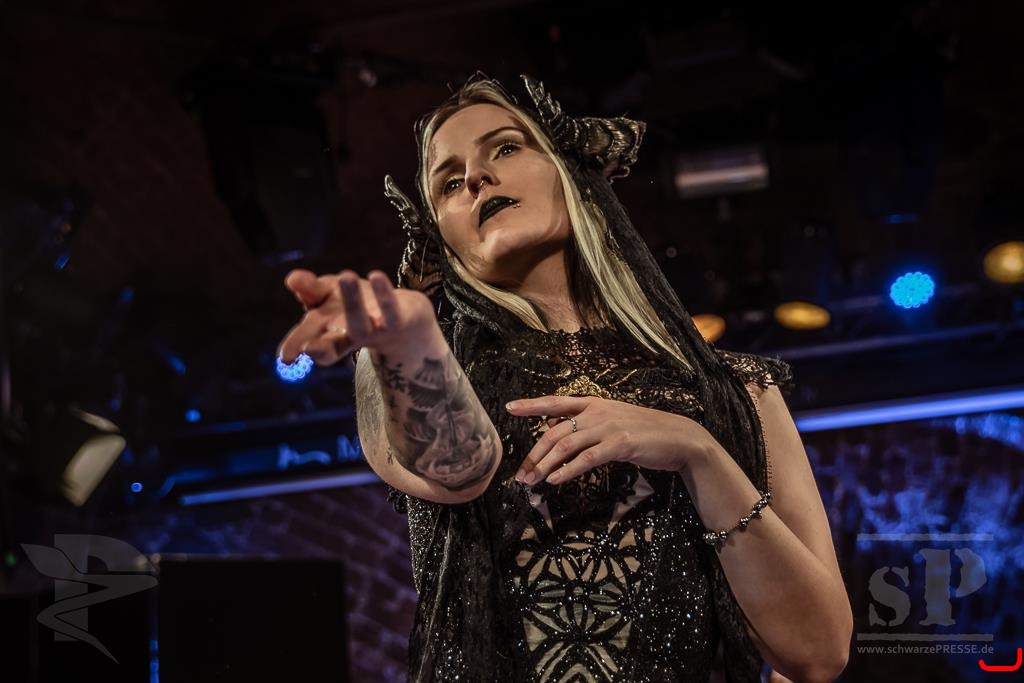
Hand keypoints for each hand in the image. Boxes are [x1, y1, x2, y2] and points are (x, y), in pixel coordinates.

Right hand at [277, 269, 436, 365]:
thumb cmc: (361, 309)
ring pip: (359, 324)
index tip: (285, 356)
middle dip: (319, 346)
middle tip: (306, 348)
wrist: (409, 322)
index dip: (296, 347)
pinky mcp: (398, 321)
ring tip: (345, 275)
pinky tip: (376, 274)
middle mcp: (349, 336)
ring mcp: (374, 330)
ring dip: (352, 302)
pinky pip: (390, 310)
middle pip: (331, 344)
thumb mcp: (329, 295)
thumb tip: (293, 280)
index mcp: (329, 332)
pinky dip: (384, 294)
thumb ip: (309, 289)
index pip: (309, 342)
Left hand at [506, 395, 715, 485]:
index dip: (532, 405)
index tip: (509, 408)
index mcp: (594, 403)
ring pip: (567, 446)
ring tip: (532, 482)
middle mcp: (598, 411)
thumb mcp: (611, 421)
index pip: (556, 402)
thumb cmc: (644, 432)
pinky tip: (556, 480)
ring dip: (545, 466)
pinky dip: (568, 470)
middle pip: (555, 432)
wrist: (679, 437)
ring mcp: (609, 426)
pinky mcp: (620, 444)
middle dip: (534, 454)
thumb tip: (557, 428)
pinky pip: (587, 459)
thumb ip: (586, 423)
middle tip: (520, 474)